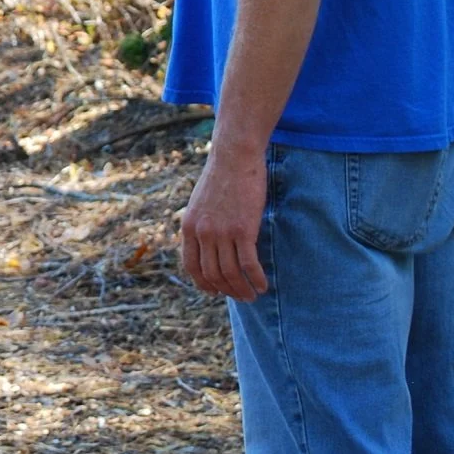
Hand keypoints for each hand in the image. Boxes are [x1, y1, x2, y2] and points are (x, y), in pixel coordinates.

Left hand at [178, 147, 270, 300]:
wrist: (234, 157)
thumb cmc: (221, 178)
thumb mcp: (200, 204)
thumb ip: (201, 225)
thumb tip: (208, 247)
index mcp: (189, 227)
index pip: (191, 267)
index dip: (203, 284)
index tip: (216, 291)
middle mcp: (202, 233)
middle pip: (213, 275)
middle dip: (227, 291)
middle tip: (241, 296)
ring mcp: (222, 232)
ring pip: (231, 274)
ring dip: (243, 290)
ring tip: (253, 295)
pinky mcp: (243, 230)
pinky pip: (249, 264)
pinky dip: (257, 279)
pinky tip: (264, 284)